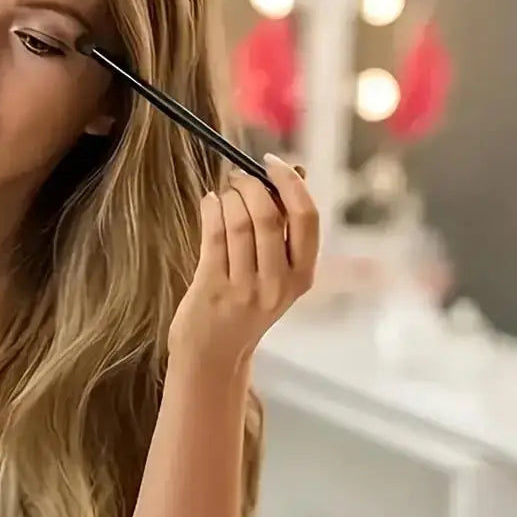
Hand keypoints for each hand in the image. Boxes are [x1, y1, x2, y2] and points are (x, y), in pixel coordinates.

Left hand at [169, 155, 318, 370]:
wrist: (214, 354)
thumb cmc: (245, 305)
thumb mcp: (276, 274)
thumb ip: (285, 229)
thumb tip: (294, 172)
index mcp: (302, 276)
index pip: (307, 217)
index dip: (289, 182)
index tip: (272, 163)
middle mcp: (278, 283)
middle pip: (269, 215)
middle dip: (250, 185)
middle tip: (238, 176)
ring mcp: (245, 288)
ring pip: (239, 223)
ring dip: (229, 198)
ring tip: (223, 195)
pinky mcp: (213, 287)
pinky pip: (214, 235)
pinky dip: (212, 209)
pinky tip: (210, 202)